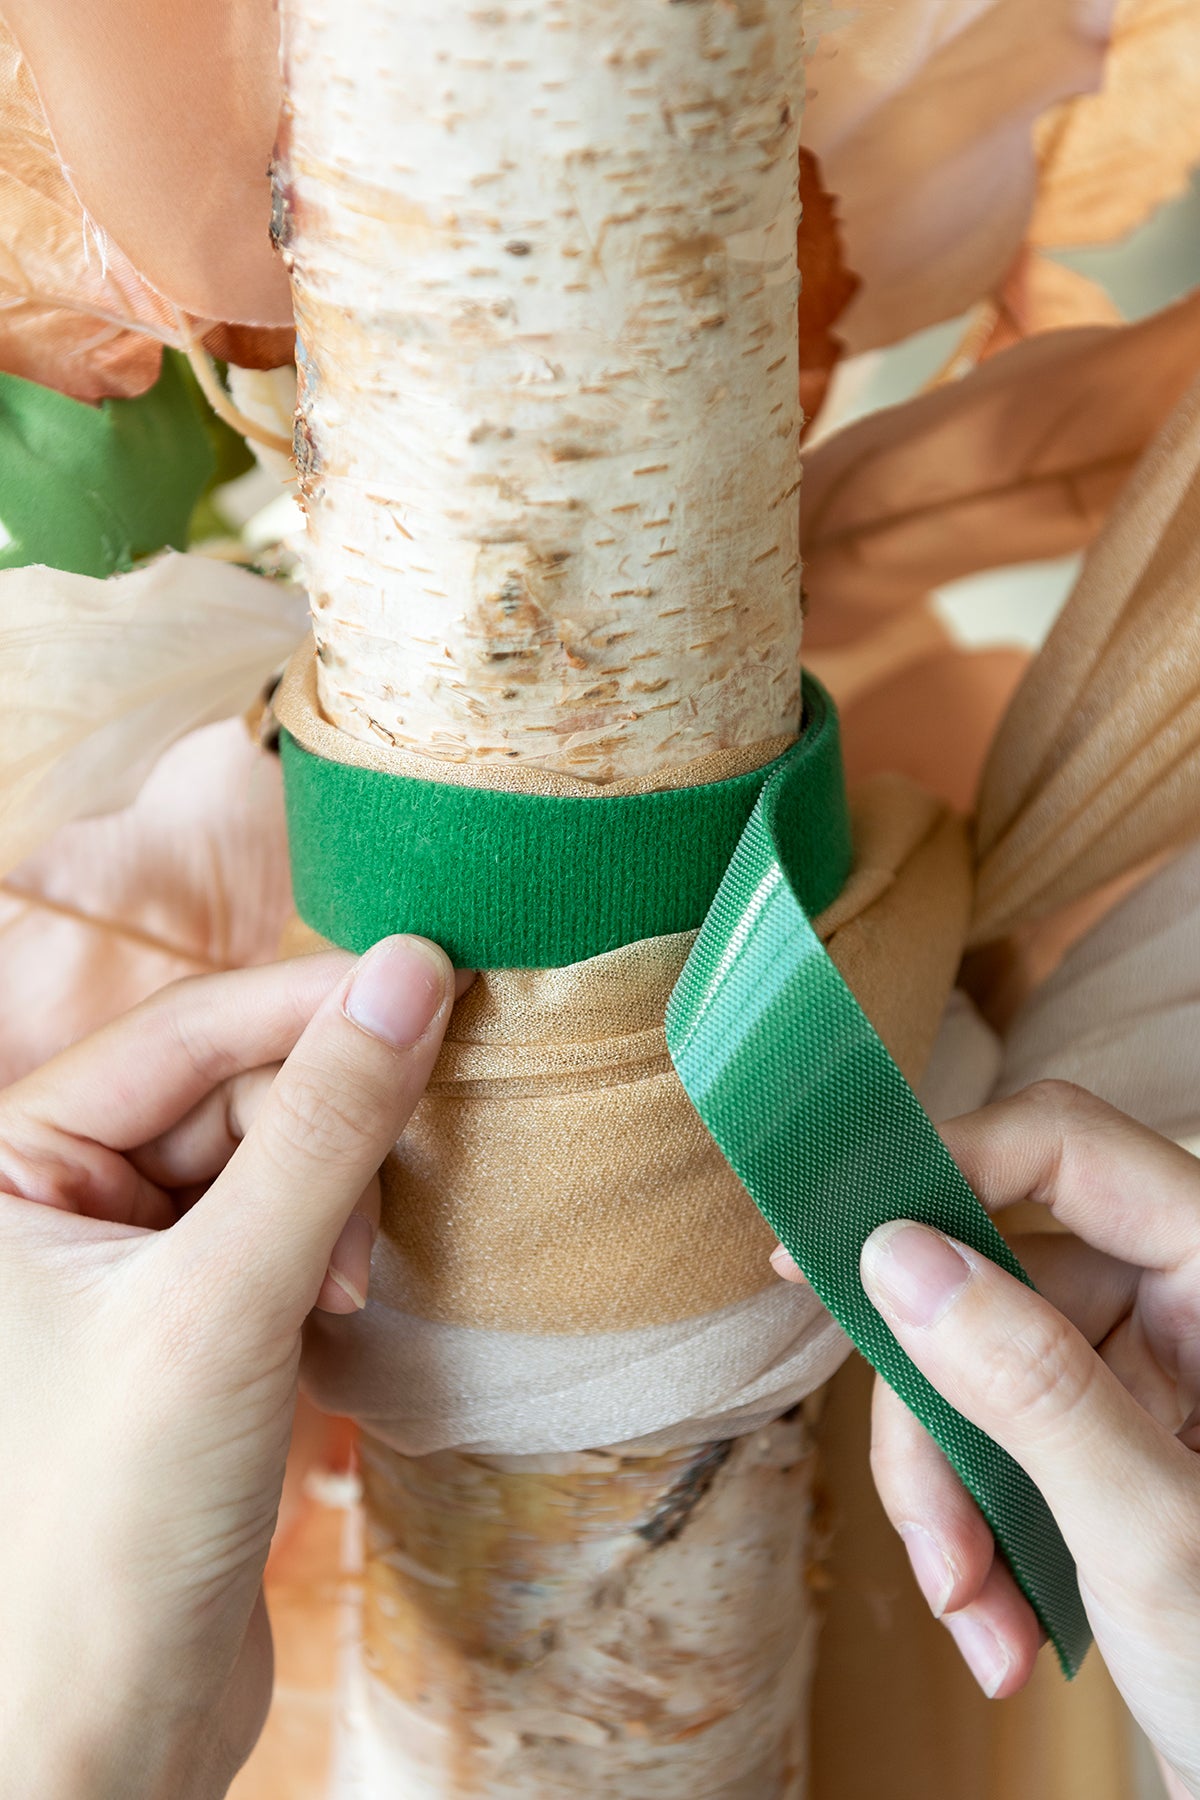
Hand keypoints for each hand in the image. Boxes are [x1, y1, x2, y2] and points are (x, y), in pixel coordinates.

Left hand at [0, 936, 464, 1799]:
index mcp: (7, 1164)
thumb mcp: (228, 1299)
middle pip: (231, 1090)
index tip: (436, 978)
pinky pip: (277, 1226)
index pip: (184, 1033)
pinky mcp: (181, 1318)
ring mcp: (118, 1258)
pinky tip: (339, 1310)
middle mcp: (50, 1196)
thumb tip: (410, 973)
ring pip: (267, 1158)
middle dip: (322, 1140)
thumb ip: (325, 1129)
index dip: (312, 1005)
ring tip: (341, 1297)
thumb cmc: (109, 1520)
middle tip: (371, 1224)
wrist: (108, 1727)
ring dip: (331, 1207)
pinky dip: (326, 1251)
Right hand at [809, 1083, 1199, 1797]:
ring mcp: (1145, 1369)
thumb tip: (895, 1256)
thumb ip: (1032, 1387)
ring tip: (975, 1617)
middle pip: (992, 1283)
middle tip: (931, 1538)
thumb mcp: (1156, 1537)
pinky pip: (991, 1436)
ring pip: (972, 1369)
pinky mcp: (1108, 1433)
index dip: (942, 1170)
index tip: (824, 1240)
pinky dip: (973, 1532)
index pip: (1065, 1148)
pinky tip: (1001, 1628)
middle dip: (937, 1419)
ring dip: (949, 1503)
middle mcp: (1184, 1301)